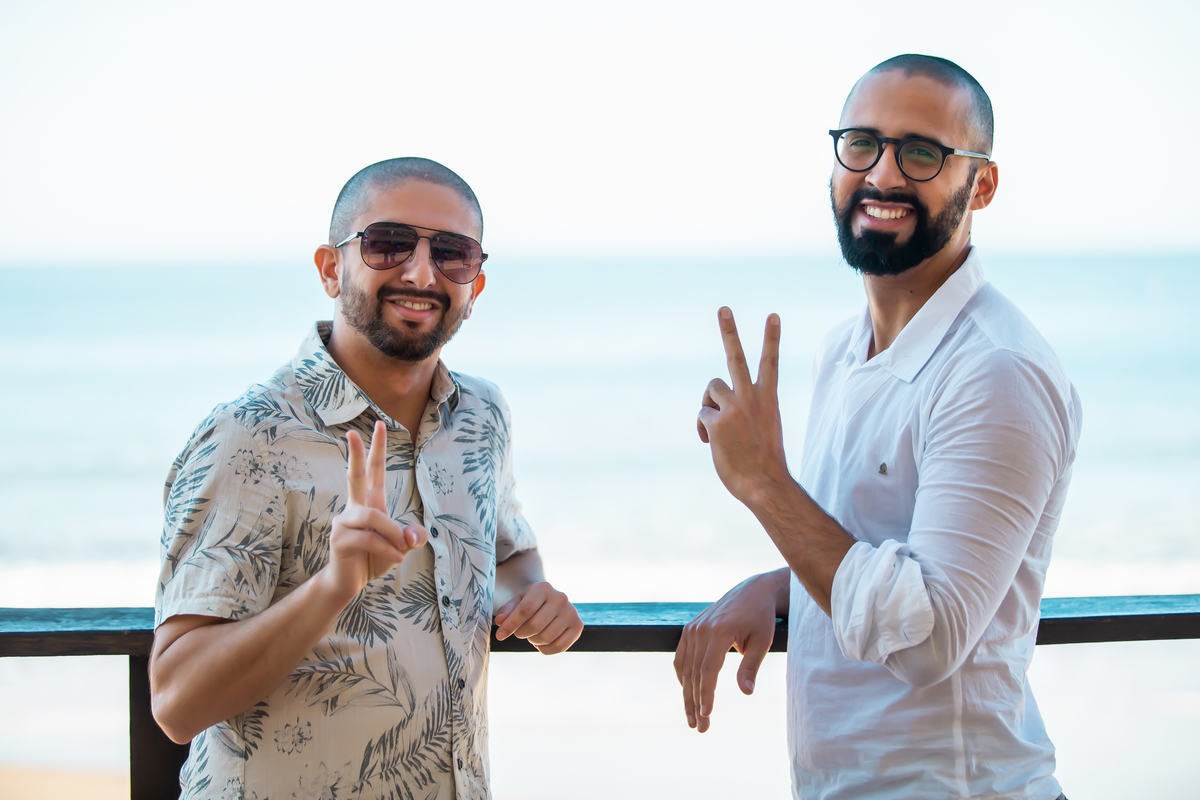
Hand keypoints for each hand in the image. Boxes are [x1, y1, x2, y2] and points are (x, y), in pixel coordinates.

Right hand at [323, 420, 427, 601]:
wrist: (350, 583)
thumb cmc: (375, 559)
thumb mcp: (401, 546)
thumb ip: (413, 537)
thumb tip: (410, 535)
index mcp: (370, 503)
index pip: (374, 471)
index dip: (377, 449)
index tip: (379, 425)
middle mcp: (355, 508)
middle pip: (355, 476)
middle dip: (356, 454)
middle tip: (353, 432)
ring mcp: (344, 522)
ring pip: (373, 517)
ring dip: (392, 534)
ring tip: (401, 549)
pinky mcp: (340, 540)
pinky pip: (370, 540)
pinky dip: (388, 550)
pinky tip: (396, 559)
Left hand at [494, 581, 583, 654]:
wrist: (549, 601)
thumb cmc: (529, 603)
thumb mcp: (516, 602)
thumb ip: (506, 611)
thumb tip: (500, 621)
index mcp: (543, 588)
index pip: (525, 609)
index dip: (511, 624)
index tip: (499, 635)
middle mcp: (560, 597)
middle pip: (535, 626)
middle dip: (521, 634)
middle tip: (519, 632)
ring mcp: (571, 612)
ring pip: (546, 638)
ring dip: (533, 641)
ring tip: (532, 634)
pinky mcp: (578, 625)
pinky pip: (559, 647)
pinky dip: (545, 650)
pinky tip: (541, 642)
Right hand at [673, 572, 781, 732]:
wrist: (751, 591)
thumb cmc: (760, 618)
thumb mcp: (762, 642)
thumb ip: (751, 666)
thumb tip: (746, 692)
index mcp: (719, 631)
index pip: (708, 669)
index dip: (706, 694)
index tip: (706, 714)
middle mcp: (701, 629)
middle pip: (694, 673)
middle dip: (695, 702)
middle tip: (700, 728)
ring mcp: (692, 629)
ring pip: (685, 668)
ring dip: (687, 694)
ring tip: (693, 719)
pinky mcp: (690, 629)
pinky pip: (681, 658)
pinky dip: (683, 677)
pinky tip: (688, 694)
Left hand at [697, 308, 788, 506]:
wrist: (765, 484)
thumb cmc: (763, 460)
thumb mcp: (763, 426)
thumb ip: (746, 409)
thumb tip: (717, 408)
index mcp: (768, 398)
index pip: (770, 362)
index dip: (771, 338)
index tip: (773, 315)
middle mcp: (752, 398)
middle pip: (736, 357)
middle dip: (729, 331)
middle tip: (723, 308)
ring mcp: (733, 408)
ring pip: (711, 388)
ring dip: (711, 404)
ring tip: (719, 426)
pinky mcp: (716, 422)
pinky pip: (702, 414)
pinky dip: (703, 428)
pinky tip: (710, 442)